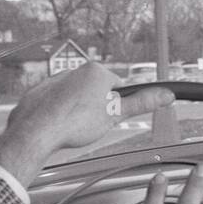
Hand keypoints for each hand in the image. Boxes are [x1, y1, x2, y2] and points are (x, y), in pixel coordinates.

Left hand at [0, 62, 174, 185]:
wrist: (35, 132)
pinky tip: (59, 126)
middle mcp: (74, 71)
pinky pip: (55, 103)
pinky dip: (58, 114)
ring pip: (75, 97)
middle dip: (97, 108)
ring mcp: (54, 80)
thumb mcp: (115, 114)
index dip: (117, 105)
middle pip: (96, 91)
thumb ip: (142, 103)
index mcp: (96, 72)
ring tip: (74, 128)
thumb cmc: (74, 123)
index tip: (112, 117)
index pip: (117, 87)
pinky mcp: (39, 92)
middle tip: (94, 125)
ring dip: (78, 111)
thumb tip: (166, 94)